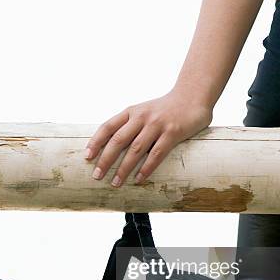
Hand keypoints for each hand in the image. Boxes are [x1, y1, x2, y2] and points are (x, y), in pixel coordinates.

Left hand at [85, 89, 212, 186]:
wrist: (192, 96)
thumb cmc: (165, 109)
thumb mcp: (144, 111)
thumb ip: (130, 125)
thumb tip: (112, 148)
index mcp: (131, 111)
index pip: (108, 127)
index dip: (96, 142)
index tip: (87, 157)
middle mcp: (142, 117)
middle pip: (118, 140)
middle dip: (106, 159)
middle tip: (97, 176)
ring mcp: (157, 124)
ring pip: (136, 149)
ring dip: (124, 168)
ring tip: (116, 182)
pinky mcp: (173, 132)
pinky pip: (157, 154)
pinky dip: (146, 168)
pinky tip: (139, 179)